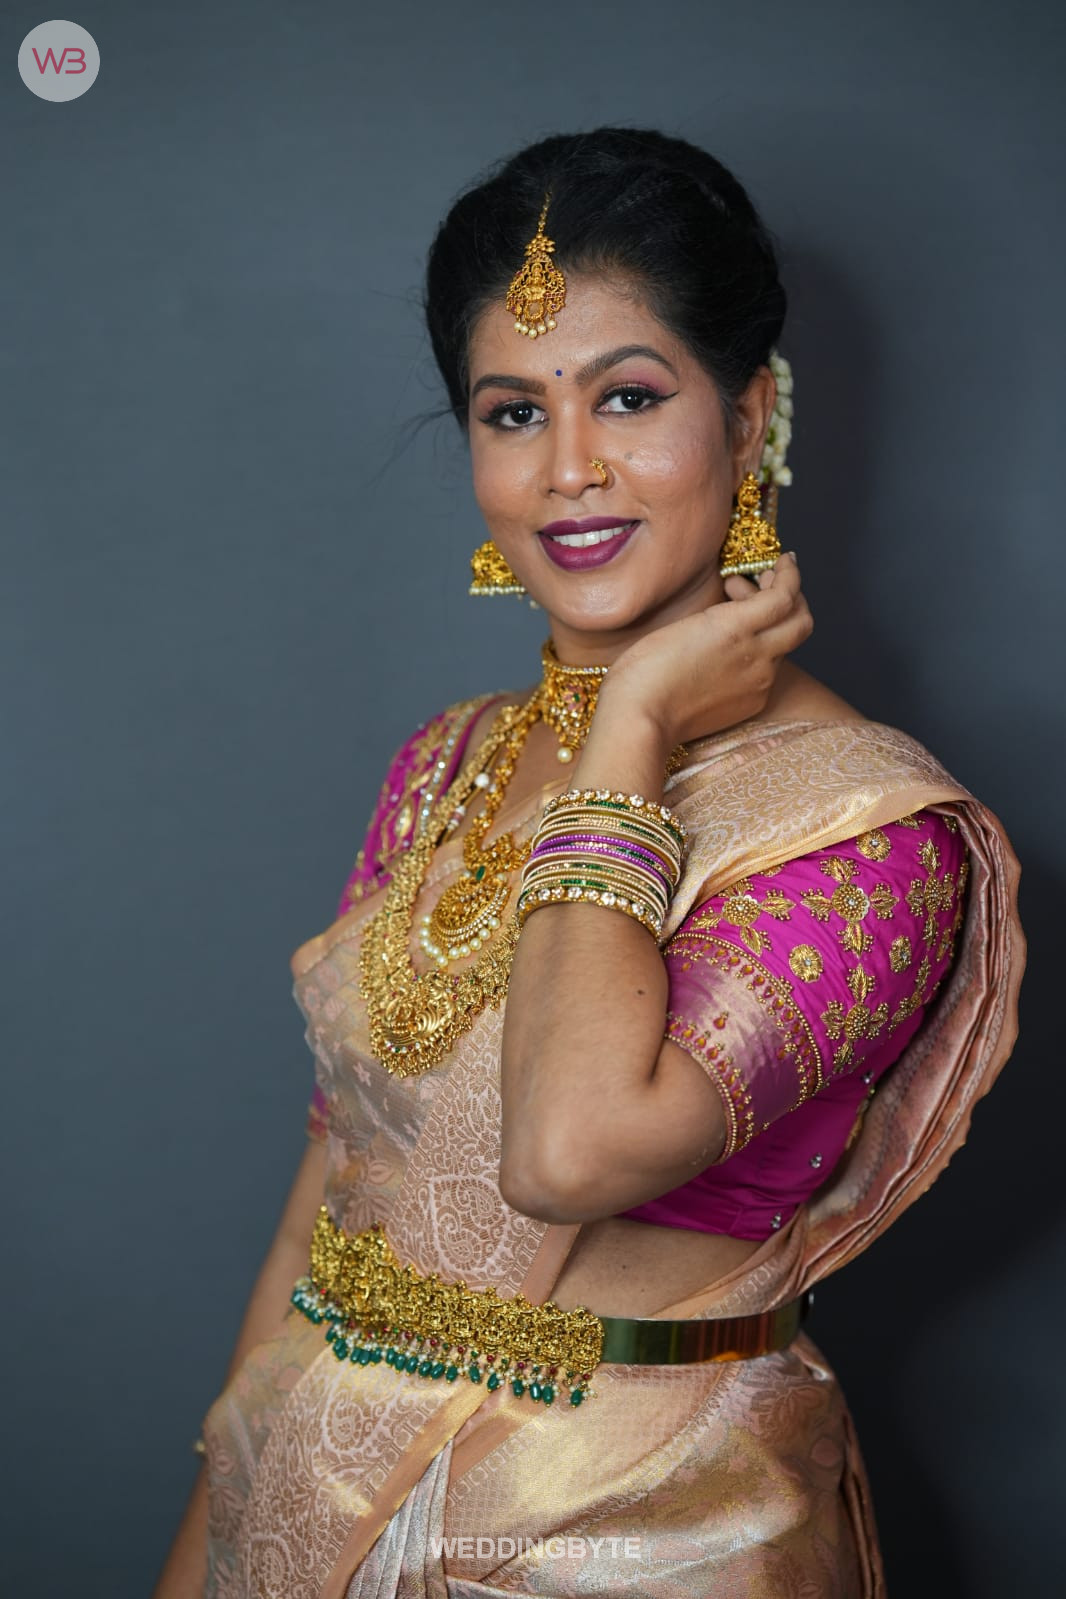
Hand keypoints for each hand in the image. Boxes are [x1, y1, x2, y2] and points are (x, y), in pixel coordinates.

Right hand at [599, 552, 812, 748]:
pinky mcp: (751, 704)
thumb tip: (741, 610)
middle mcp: (757, 655)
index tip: (785, 562)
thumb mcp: (688, 624)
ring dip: (770, 626)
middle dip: (792, 598)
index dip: (790, 574)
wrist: (641, 719)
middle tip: (769, 585)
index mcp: (736, 628)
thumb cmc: (647, 668)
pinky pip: (768, 671)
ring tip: (736, 618)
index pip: (785, 596)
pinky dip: (760, 652)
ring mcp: (758, 683)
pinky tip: (732, 651)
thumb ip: (725, 616)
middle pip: (802, 622)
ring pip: (784, 646)